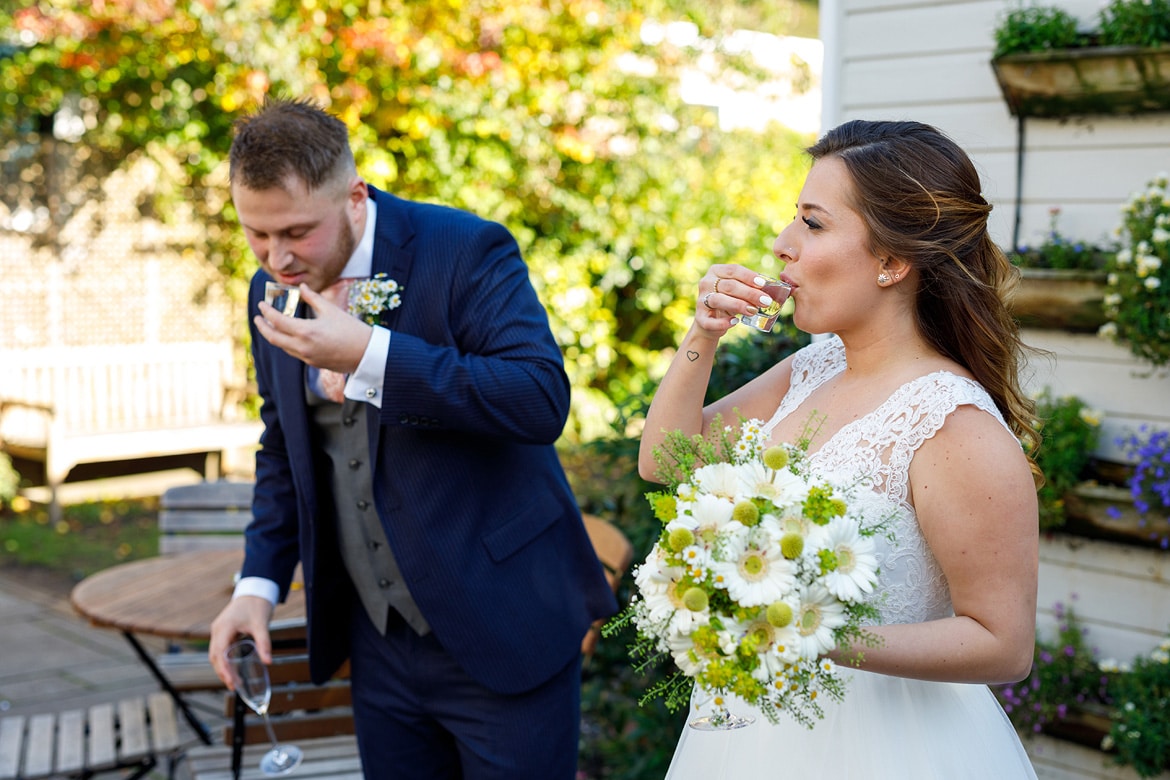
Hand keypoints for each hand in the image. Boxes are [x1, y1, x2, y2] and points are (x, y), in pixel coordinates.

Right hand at [208, 596, 274, 688]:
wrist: (254, 591)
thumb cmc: (257, 604)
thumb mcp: (261, 624)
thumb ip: (264, 643)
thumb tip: (268, 661)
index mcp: (224, 627)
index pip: (219, 653)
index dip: (224, 669)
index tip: (231, 681)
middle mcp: (217, 629)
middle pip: (214, 656)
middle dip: (222, 672)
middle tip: (233, 686)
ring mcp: (218, 630)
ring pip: (215, 654)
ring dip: (222, 668)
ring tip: (232, 681)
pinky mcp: (222, 631)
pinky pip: (219, 649)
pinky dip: (224, 660)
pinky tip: (231, 669)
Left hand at [254, 284, 371, 372]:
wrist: (366, 353)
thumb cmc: (352, 330)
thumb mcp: (331, 310)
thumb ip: (313, 298)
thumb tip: (302, 287)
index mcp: (306, 331)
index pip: (277, 321)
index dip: (266, 312)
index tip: (261, 304)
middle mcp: (303, 346)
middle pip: (273, 338)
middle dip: (262, 327)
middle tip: (258, 318)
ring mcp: (307, 357)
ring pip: (282, 346)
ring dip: (274, 336)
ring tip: (271, 326)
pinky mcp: (313, 363)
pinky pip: (294, 352)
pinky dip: (287, 343)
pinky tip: (289, 337)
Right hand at [697, 264, 778, 334]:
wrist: (711, 321)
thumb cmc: (729, 301)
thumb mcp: (738, 290)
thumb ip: (750, 287)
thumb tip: (773, 289)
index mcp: (716, 271)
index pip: (733, 270)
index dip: (748, 276)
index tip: (763, 283)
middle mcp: (706, 283)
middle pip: (729, 286)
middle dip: (749, 293)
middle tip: (766, 301)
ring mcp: (701, 301)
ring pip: (718, 300)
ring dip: (738, 305)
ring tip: (753, 311)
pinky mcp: (700, 318)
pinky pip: (710, 321)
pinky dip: (723, 323)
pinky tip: (735, 322)